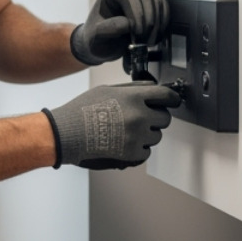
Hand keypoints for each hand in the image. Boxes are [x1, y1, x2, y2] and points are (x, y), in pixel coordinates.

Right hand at [42, 82, 181, 169]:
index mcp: (134, 98)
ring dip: (147, 134)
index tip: (173, 101)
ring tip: (128, 131)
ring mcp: (137, 136)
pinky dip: (139, 149)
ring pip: (157, 136)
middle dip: (156, 118)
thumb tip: (150, 88)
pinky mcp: (132, 153)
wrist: (68, 132)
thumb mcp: (107, 90)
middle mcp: (139, 116)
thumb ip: (132, 89)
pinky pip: (146, 152)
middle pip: (165, 118)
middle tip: (142, 119)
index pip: (166, 96)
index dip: (172, 99)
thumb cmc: (83, 109)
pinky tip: (125, 143)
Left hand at [70, 0, 168, 65]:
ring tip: (149, 41)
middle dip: (148, 20)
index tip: (137, 33)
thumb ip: (109, 28)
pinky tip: (156, 35)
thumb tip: (128, 23)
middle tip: (145, 40)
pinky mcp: (150, 4)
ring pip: (157, 1)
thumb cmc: (96, 40)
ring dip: (157, 23)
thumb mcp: (96, 37)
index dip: (136, 13)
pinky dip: (163, 22)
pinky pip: (163, 7)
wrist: (102, 45)